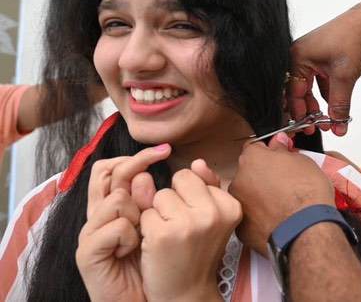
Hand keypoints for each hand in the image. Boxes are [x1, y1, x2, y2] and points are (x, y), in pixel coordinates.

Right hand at [76, 144, 171, 301]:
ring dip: (140, 217)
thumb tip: (197, 163)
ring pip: (118, 199)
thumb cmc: (164, 259)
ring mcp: (90, 232)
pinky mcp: (87, 252)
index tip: (164, 151)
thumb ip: (184, 194)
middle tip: (161, 209)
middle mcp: (100, 212)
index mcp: (118, 202)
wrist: (151, 299)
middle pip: (111, 172)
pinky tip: (135, 250)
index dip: (139, 155)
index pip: (115, 163)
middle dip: (141, 180)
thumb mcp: (178, 221)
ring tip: (147, 237)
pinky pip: (115, 228)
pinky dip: (130, 238)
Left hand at [139, 160, 241, 301]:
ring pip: (160, 195)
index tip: (196, 221)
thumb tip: (198, 162)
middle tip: (181, 227)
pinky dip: (146, 229)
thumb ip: (207, 186)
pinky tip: (157, 245)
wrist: (187, 293)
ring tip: (170, 236)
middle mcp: (213, 213)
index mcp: (230, 206)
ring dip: (158, 213)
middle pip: (178, 179)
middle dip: (173, 199)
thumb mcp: (212, 218)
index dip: (189, 197)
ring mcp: (188, 224)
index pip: (194, 176)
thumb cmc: (197, 252)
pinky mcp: (162, 235)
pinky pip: (145, 213)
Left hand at [230, 133, 334, 253]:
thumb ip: (284, 150)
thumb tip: (278, 145)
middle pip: (248, 172)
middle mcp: (239, 180)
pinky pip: (250, 218)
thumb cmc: (307, 195)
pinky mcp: (241, 229)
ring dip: (259, 197)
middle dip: (262, 176)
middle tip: (283, 182)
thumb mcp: (303, 161)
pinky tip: (277, 219)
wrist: (306, 229)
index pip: (254, 147)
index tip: (277, 157)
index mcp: (252, 159)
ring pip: (247, 196)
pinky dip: (260, 218)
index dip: (268, 152)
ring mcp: (239, 205)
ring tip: (282, 204)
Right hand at [288, 1, 360, 134]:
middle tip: (318, 126)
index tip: (309, 128)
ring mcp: (310, 55)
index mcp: (297, 57)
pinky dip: (326, 92)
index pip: (293, 92)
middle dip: (309, 110)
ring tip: (329, 118)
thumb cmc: (353, 38)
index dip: (300, 113)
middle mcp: (299, 55)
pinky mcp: (321, 56)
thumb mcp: (344, 78)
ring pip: (309, 86)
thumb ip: (339, 105)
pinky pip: (318, 79)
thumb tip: (338, 126)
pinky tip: (334, 104)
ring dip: (318, 103)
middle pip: (298, 90)